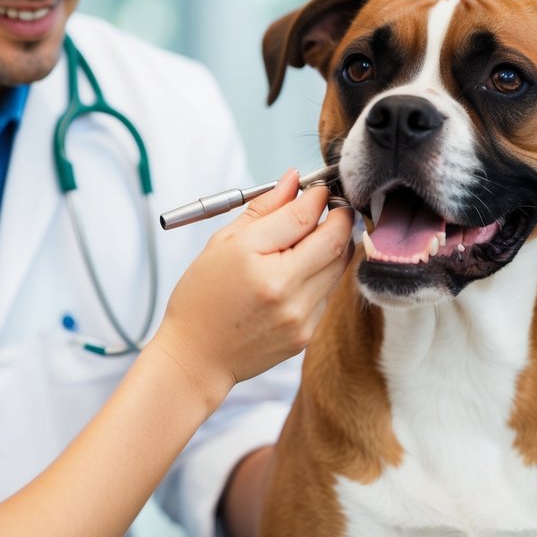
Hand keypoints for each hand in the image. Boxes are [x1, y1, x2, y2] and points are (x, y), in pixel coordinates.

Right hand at [152, 169, 352, 405]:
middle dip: (339, 217)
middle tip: (332, 206)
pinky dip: (322, 275)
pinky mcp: (306, 334)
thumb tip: (292, 180)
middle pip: (334, 240)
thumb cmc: (202, 297)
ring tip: (315, 238)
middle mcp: (283, 289)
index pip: (303, 216)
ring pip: (338, 267)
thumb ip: (263, 209)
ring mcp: (299, 315)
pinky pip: (327, 293)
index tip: (318, 189)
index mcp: (255, 260)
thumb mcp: (222, 243)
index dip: (317, 196)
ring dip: (334, 245)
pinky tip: (300, 273)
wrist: (197, 356)